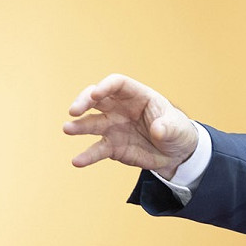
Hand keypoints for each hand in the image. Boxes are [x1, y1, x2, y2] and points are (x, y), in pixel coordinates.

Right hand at [63, 73, 198, 178]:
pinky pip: (97, 150)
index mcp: (138, 96)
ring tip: (67, 129)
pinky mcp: (112, 146)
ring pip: (92, 123)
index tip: (95, 94)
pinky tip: (77, 162)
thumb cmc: (177, 131)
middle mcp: (120, 108)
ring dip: (78, 126)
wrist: (176, 153)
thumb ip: (168, 127)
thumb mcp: (178, 128)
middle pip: (97, 99)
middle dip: (84, 102)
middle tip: (74, 111)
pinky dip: (87, 156)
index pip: (117, 84)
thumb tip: (158, 130)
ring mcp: (114, 127)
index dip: (105, 86)